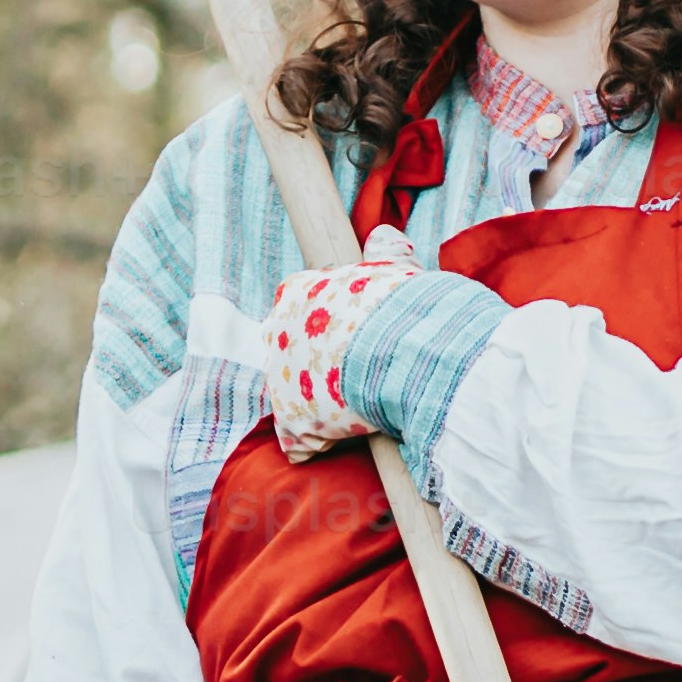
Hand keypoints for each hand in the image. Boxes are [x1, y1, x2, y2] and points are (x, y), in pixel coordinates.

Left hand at [257, 231, 419, 457]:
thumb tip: (383, 236)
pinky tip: (350, 439)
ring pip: (293, 395)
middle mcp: (278, 331)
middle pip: (286, 349)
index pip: (294, 298)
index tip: (347, 328)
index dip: (320, 317)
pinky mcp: (291, 421)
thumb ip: (385, 252)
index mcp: (298, 291)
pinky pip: (299, 441)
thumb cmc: (401, 309)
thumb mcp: (395, 269)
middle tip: (351, 371)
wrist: (403, 354)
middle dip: (313, 361)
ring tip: (357, 409)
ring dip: (319, 404)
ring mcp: (279, 378)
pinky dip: (320, 444)